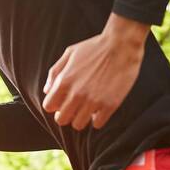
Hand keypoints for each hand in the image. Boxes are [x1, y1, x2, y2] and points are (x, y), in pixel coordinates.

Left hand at [42, 14, 146, 129]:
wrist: (121, 45)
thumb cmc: (95, 47)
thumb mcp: (70, 53)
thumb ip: (55, 72)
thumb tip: (47, 90)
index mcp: (65, 81)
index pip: (48, 106)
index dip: (54, 105)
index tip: (62, 102)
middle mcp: (77, 94)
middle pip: (62, 120)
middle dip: (66, 115)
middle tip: (74, 108)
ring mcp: (94, 101)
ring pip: (78, 125)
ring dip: (81, 118)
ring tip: (87, 109)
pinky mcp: (110, 105)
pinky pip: (98, 124)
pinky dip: (97, 119)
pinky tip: (100, 109)